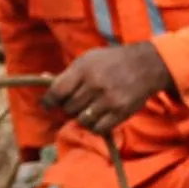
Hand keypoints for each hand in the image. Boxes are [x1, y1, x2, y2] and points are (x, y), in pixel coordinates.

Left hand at [45, 41, 177, 135]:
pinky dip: (95, 126)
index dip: (49, 101)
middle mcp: (95, 84)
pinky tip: (99, 117)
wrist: (145, 65)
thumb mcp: (88, 59)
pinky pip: (98, 128)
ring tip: (89, 108)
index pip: (57, 91)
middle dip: (69, 107)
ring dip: (82, 116)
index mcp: (84, 69)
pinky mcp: (120, 112)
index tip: (48, 105)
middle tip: (77, 102)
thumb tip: (43, 79)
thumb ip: (69, 73)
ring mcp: (108, 99)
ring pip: (82, 120)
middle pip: (69, 107)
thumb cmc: (112, 61)